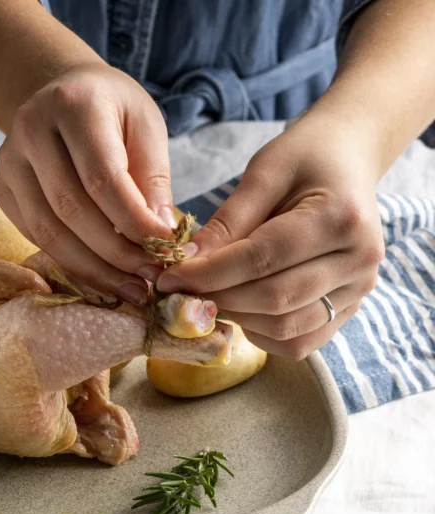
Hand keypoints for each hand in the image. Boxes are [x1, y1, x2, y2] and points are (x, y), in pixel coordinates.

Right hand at [0, 63, 178, 305]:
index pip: (101, 176)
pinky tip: (101, 273)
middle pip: (70, 208)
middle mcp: (31, 130)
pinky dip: (69, 260)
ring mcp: (8, 162)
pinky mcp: (0, 188)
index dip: (133, 220)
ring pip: (46, 230)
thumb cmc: (111, 109)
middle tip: (149, 277)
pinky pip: (33, 235)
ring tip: (128, 286)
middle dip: (114, 252)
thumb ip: (153, 178)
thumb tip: (161, 236)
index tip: (166, 248)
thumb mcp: (145, 125)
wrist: (61, 90)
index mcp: (74, 105)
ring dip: (91, 267)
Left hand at [156, 118, 384, 359]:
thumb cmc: (305, 158)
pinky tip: (239, 307)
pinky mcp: (350, 309)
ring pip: (286, 328)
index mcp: (341, 218)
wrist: (350, 161)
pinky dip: (260, 333)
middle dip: (217, 299)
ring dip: (236, 319)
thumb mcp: (264, 172)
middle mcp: (359, 260)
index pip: (262, 259)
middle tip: (177, 293)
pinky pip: (299, 341)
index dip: (208, 274)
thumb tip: (186, 264)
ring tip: (207, 296)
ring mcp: (360, 290)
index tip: (168, 278)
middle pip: (274, 300)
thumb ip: (227, 221)